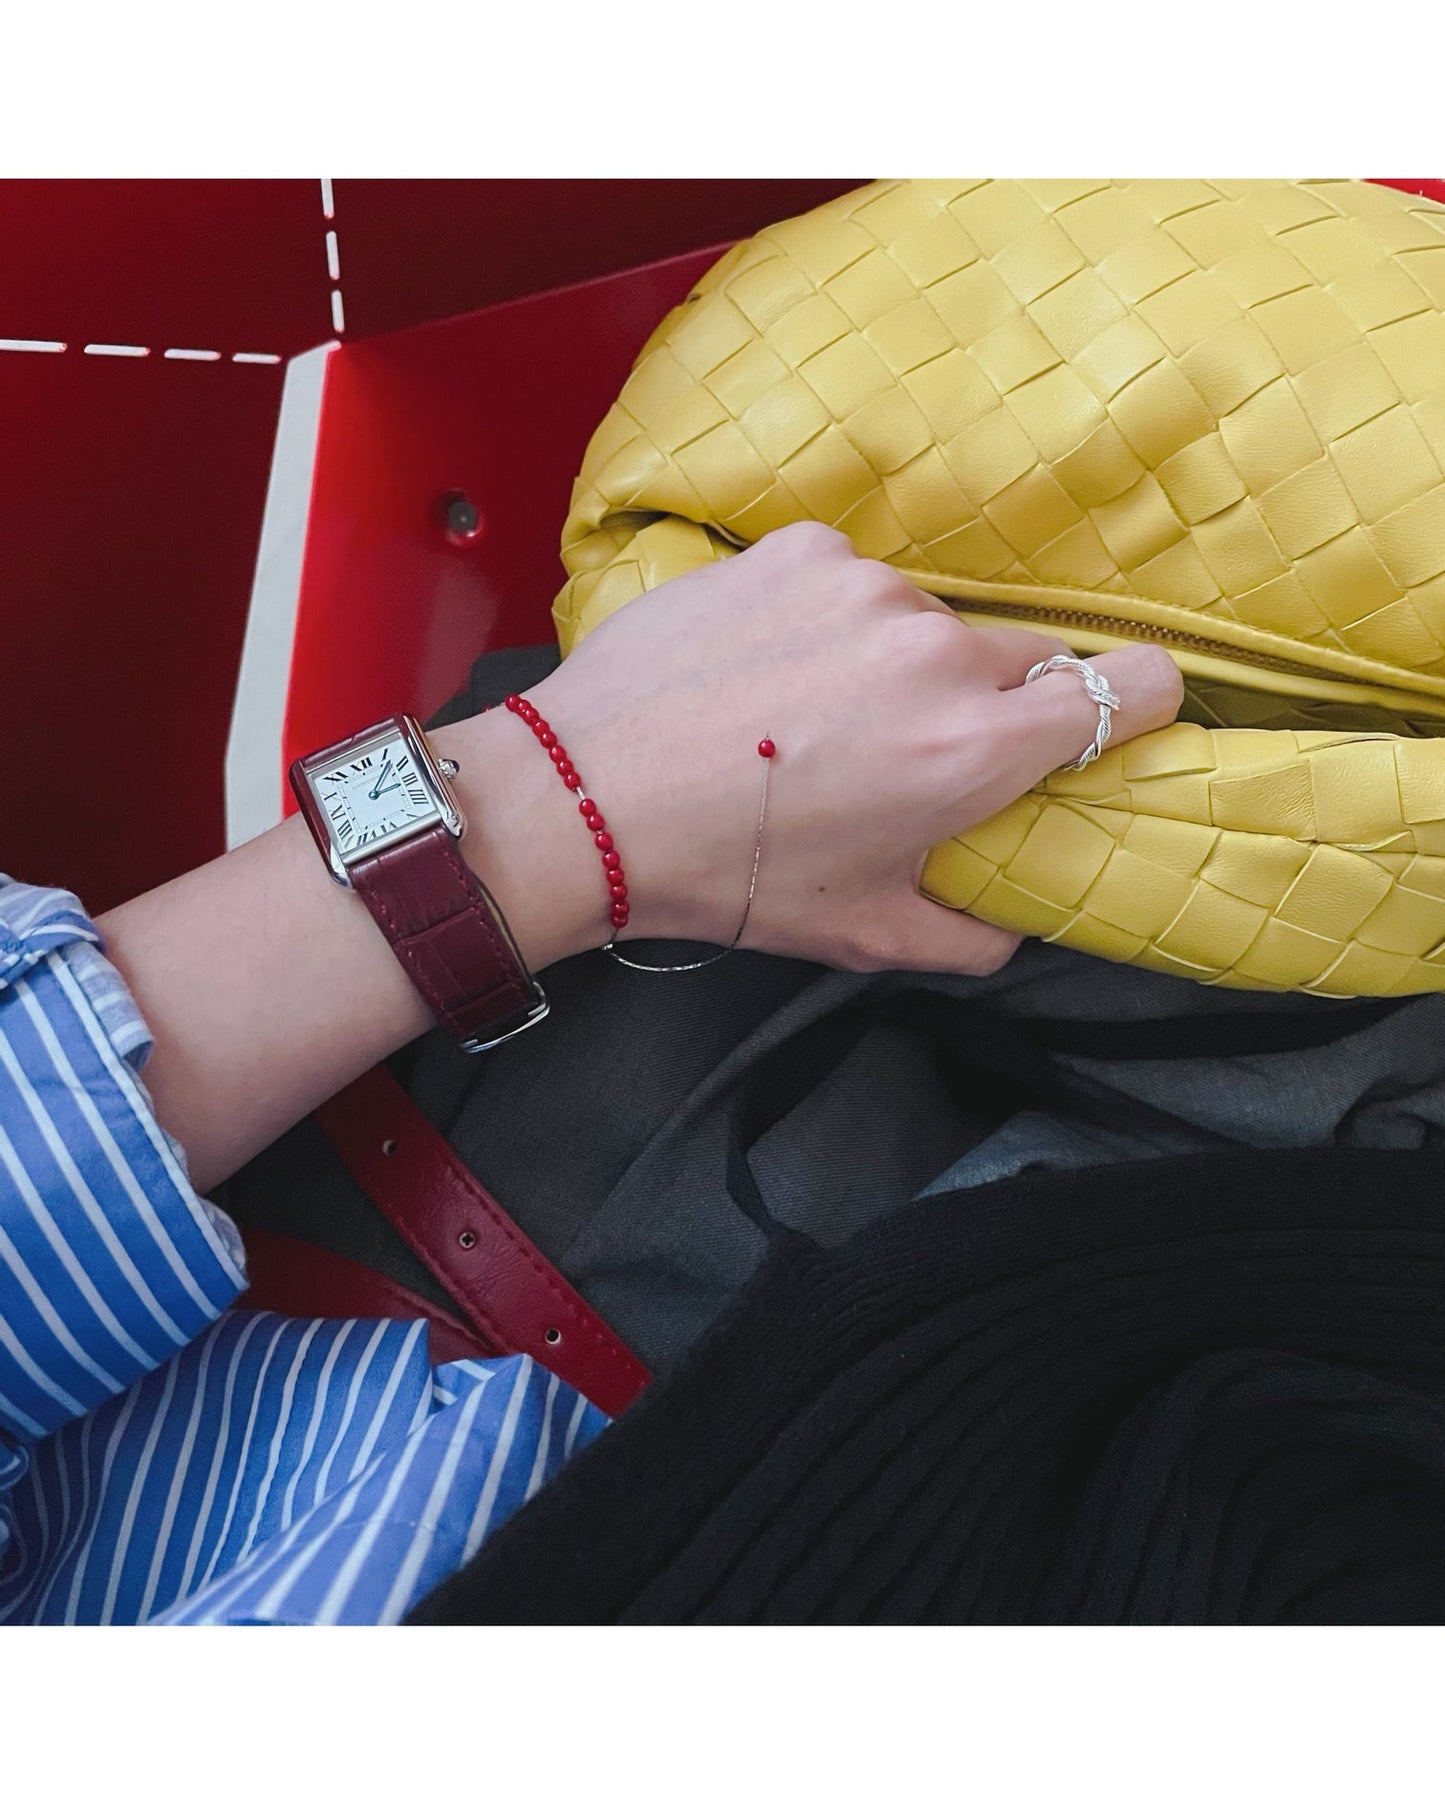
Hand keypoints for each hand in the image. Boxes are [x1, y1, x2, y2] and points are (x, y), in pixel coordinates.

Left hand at [100, 523, 1182, 1190]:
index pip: (1130, 687)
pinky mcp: (798, 551)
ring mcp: (865, 587)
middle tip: (906, 749)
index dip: (1133, 702)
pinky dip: (827, 619)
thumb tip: (1009, 924)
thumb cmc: (731, 875)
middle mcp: (937, 649)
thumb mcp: (863, 932)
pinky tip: (767, 666)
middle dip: (986, 703)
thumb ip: (968, 933)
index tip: (1106, 717)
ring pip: (925, 621)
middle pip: (1021, 658)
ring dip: (896, 659)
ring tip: (810, 713)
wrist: (585, 797)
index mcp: (975, 744)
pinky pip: (849, 583)